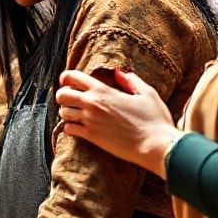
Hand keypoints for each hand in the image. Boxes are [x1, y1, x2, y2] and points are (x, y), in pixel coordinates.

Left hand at [55, 69, 181, 176]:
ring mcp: (90, 121)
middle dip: (63, 95)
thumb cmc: (154, 119)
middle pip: (62, 95)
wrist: (155, 145)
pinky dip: (70, 128)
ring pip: (63, 112)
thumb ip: (131, 81)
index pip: (73, 77)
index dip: (66, 78)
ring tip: (76, 114)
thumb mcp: (147, 94)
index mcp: (104, 91)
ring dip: (67, 112)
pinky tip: (79, 128)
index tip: (68, 82)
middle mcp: (93, 104)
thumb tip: (119, 72)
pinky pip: (68, 129)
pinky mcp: (91, 136)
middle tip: (72, 100)